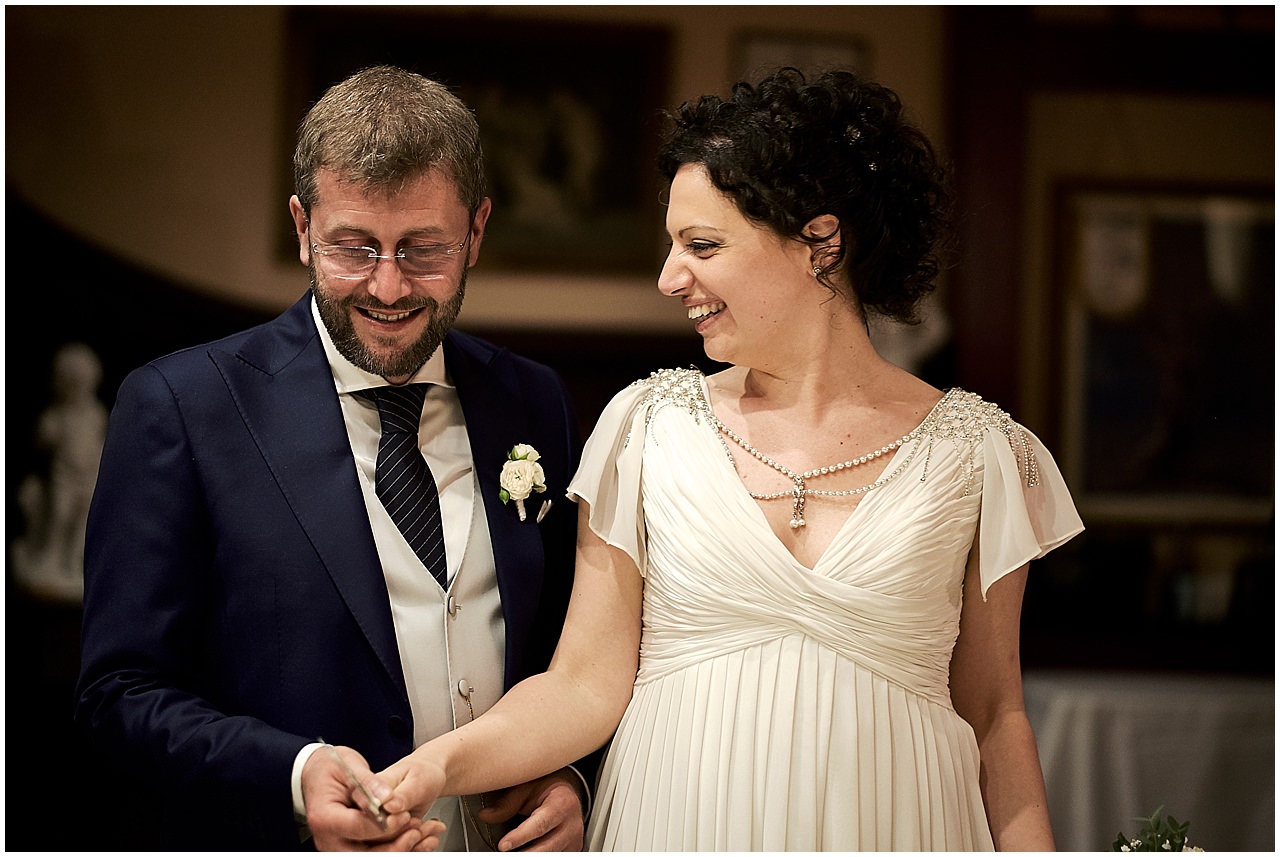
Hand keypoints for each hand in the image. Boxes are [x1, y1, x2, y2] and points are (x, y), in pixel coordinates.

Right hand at [304, 744, 444, 850]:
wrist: (318, 774)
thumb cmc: (330, 768)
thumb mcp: (349, 766)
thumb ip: (369, 783)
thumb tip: (387, 798)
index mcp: (325, 818)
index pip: (359, 828)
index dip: (387, 824)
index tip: (406, 813)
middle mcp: (329, 839)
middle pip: (367, 853)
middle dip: (398, 844)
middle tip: (419, 829)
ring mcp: (339, 847)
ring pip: (373, 856)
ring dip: (401, 848)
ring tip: (423, 834)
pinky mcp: (350, 848)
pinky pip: (375, 853)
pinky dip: (397, 848)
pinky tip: (418, 840)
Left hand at [480, 769, 586, 851]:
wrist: (566, 791)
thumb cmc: (546, 787)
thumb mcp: (526, 787)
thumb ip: (507, 803)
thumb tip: (486, 815)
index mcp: (562, 803)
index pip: (540, 824)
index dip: (520, 837)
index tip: (503, 845)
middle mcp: (572, 824)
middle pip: (547, 847)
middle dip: (525, 854)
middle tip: (505, 854)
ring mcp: (574, 839)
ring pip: (552, 855)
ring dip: (531, 855)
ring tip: (513, 853)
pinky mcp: (572, 849)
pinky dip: (540, 856)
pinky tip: (526, 852)